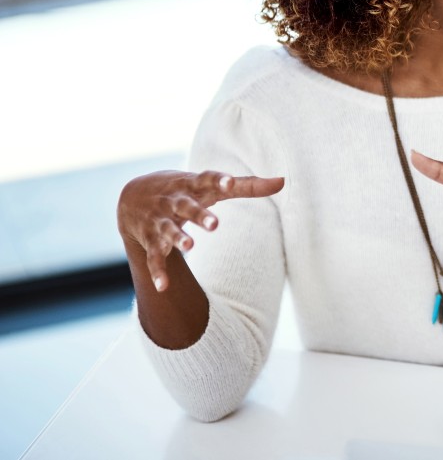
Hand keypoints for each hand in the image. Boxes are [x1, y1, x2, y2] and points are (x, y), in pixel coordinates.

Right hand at [117, 170, 284, 291]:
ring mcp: (161, 220)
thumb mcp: (213, 185)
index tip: (230, 183)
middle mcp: (175, 201)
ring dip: (178, 238)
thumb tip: (283, 181)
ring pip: (168, 230)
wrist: (133, 195)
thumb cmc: (187, 188)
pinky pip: (153, 257)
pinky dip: (157, 272)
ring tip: (190, 246)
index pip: (207, 179)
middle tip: (215, 224)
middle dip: (199, 215)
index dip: (219, 181)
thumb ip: (248, 185)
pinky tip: (163, 287)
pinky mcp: (150, 240)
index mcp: (194, 185)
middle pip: (187, 207)